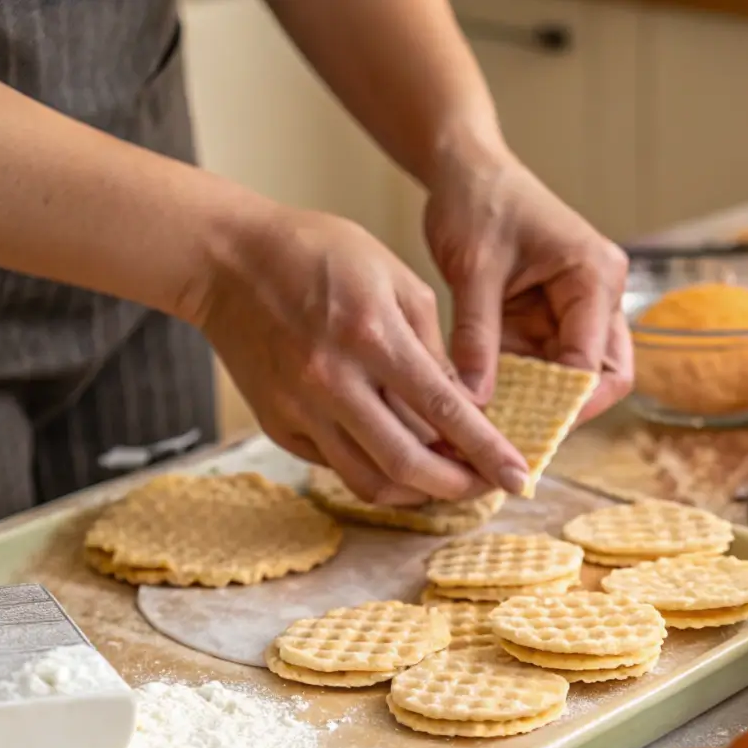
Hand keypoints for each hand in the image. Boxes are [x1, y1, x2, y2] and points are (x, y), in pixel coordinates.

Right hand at [191, 203, 530, 503]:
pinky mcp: (278, 426)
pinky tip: (394, 456)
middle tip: (487, 486)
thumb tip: (462, 404)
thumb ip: (433, 344)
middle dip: (457, 488)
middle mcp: (334, 382)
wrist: (227, 261)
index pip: (444, 412)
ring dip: (416, 493)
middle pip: (408, 465)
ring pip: (369, 482)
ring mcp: (300, 409)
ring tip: (444, 480)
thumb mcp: (394, 276)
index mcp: (372, 337)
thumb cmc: (318, 254)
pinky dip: (372, 471)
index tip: (520, 477)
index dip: (487, 452)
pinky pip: (335, 466)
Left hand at [423, 147, 631, 422]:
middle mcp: (599, 294)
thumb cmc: (477, 201)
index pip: (594, 362)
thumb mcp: (472, 270)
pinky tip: (487, 404)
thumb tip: (472, 403)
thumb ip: (476, 337)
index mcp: (594, 275)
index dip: (563, 405)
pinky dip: (521, 386)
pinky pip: (546, 364)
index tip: (523, 435)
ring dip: (540, 402)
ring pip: (575, 376)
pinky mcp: (552, 316)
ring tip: (498, 430)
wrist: (466, 167)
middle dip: (565, 411)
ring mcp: (579, 307)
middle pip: (605, 376)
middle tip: (519, 441)